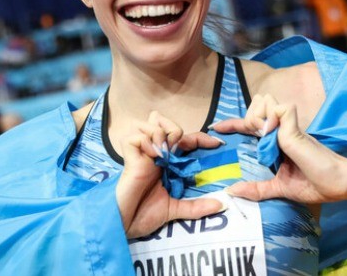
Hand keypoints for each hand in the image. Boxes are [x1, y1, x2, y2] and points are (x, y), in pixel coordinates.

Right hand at [116, 111, 225, 238]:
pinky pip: (135, 137)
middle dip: (173, 128)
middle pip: (161, 120)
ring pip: (149, 123)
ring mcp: (140, 153)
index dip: (200, 138)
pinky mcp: (128, 157)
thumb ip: (196, 207)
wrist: (125, 226)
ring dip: (159, 133)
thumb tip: (221, 204)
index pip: (182, 139)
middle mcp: (153, 153)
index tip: (217, 144)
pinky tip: (150, 156)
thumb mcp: (175, 210)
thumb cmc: (144, 215)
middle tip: (176, 148)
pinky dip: (145, 142)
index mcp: (165, 162)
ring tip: (162, 154)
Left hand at [211, 95, 346, 203]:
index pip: (251, 125)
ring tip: (269, 137)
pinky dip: (272, 120)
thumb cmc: (315, 184)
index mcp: (276, 142)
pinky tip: (275, 134)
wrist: (339, 183)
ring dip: (259, 118)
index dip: (233, 123)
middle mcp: (281, 129)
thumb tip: (232, 191)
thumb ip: (258, 189)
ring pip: (264, 102)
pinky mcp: (295, 124)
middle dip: (248, 120)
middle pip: (255, 107)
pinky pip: (277, 109)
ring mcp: (289, 124)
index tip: (217, 127)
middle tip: (259, 138)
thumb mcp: (280, 188)